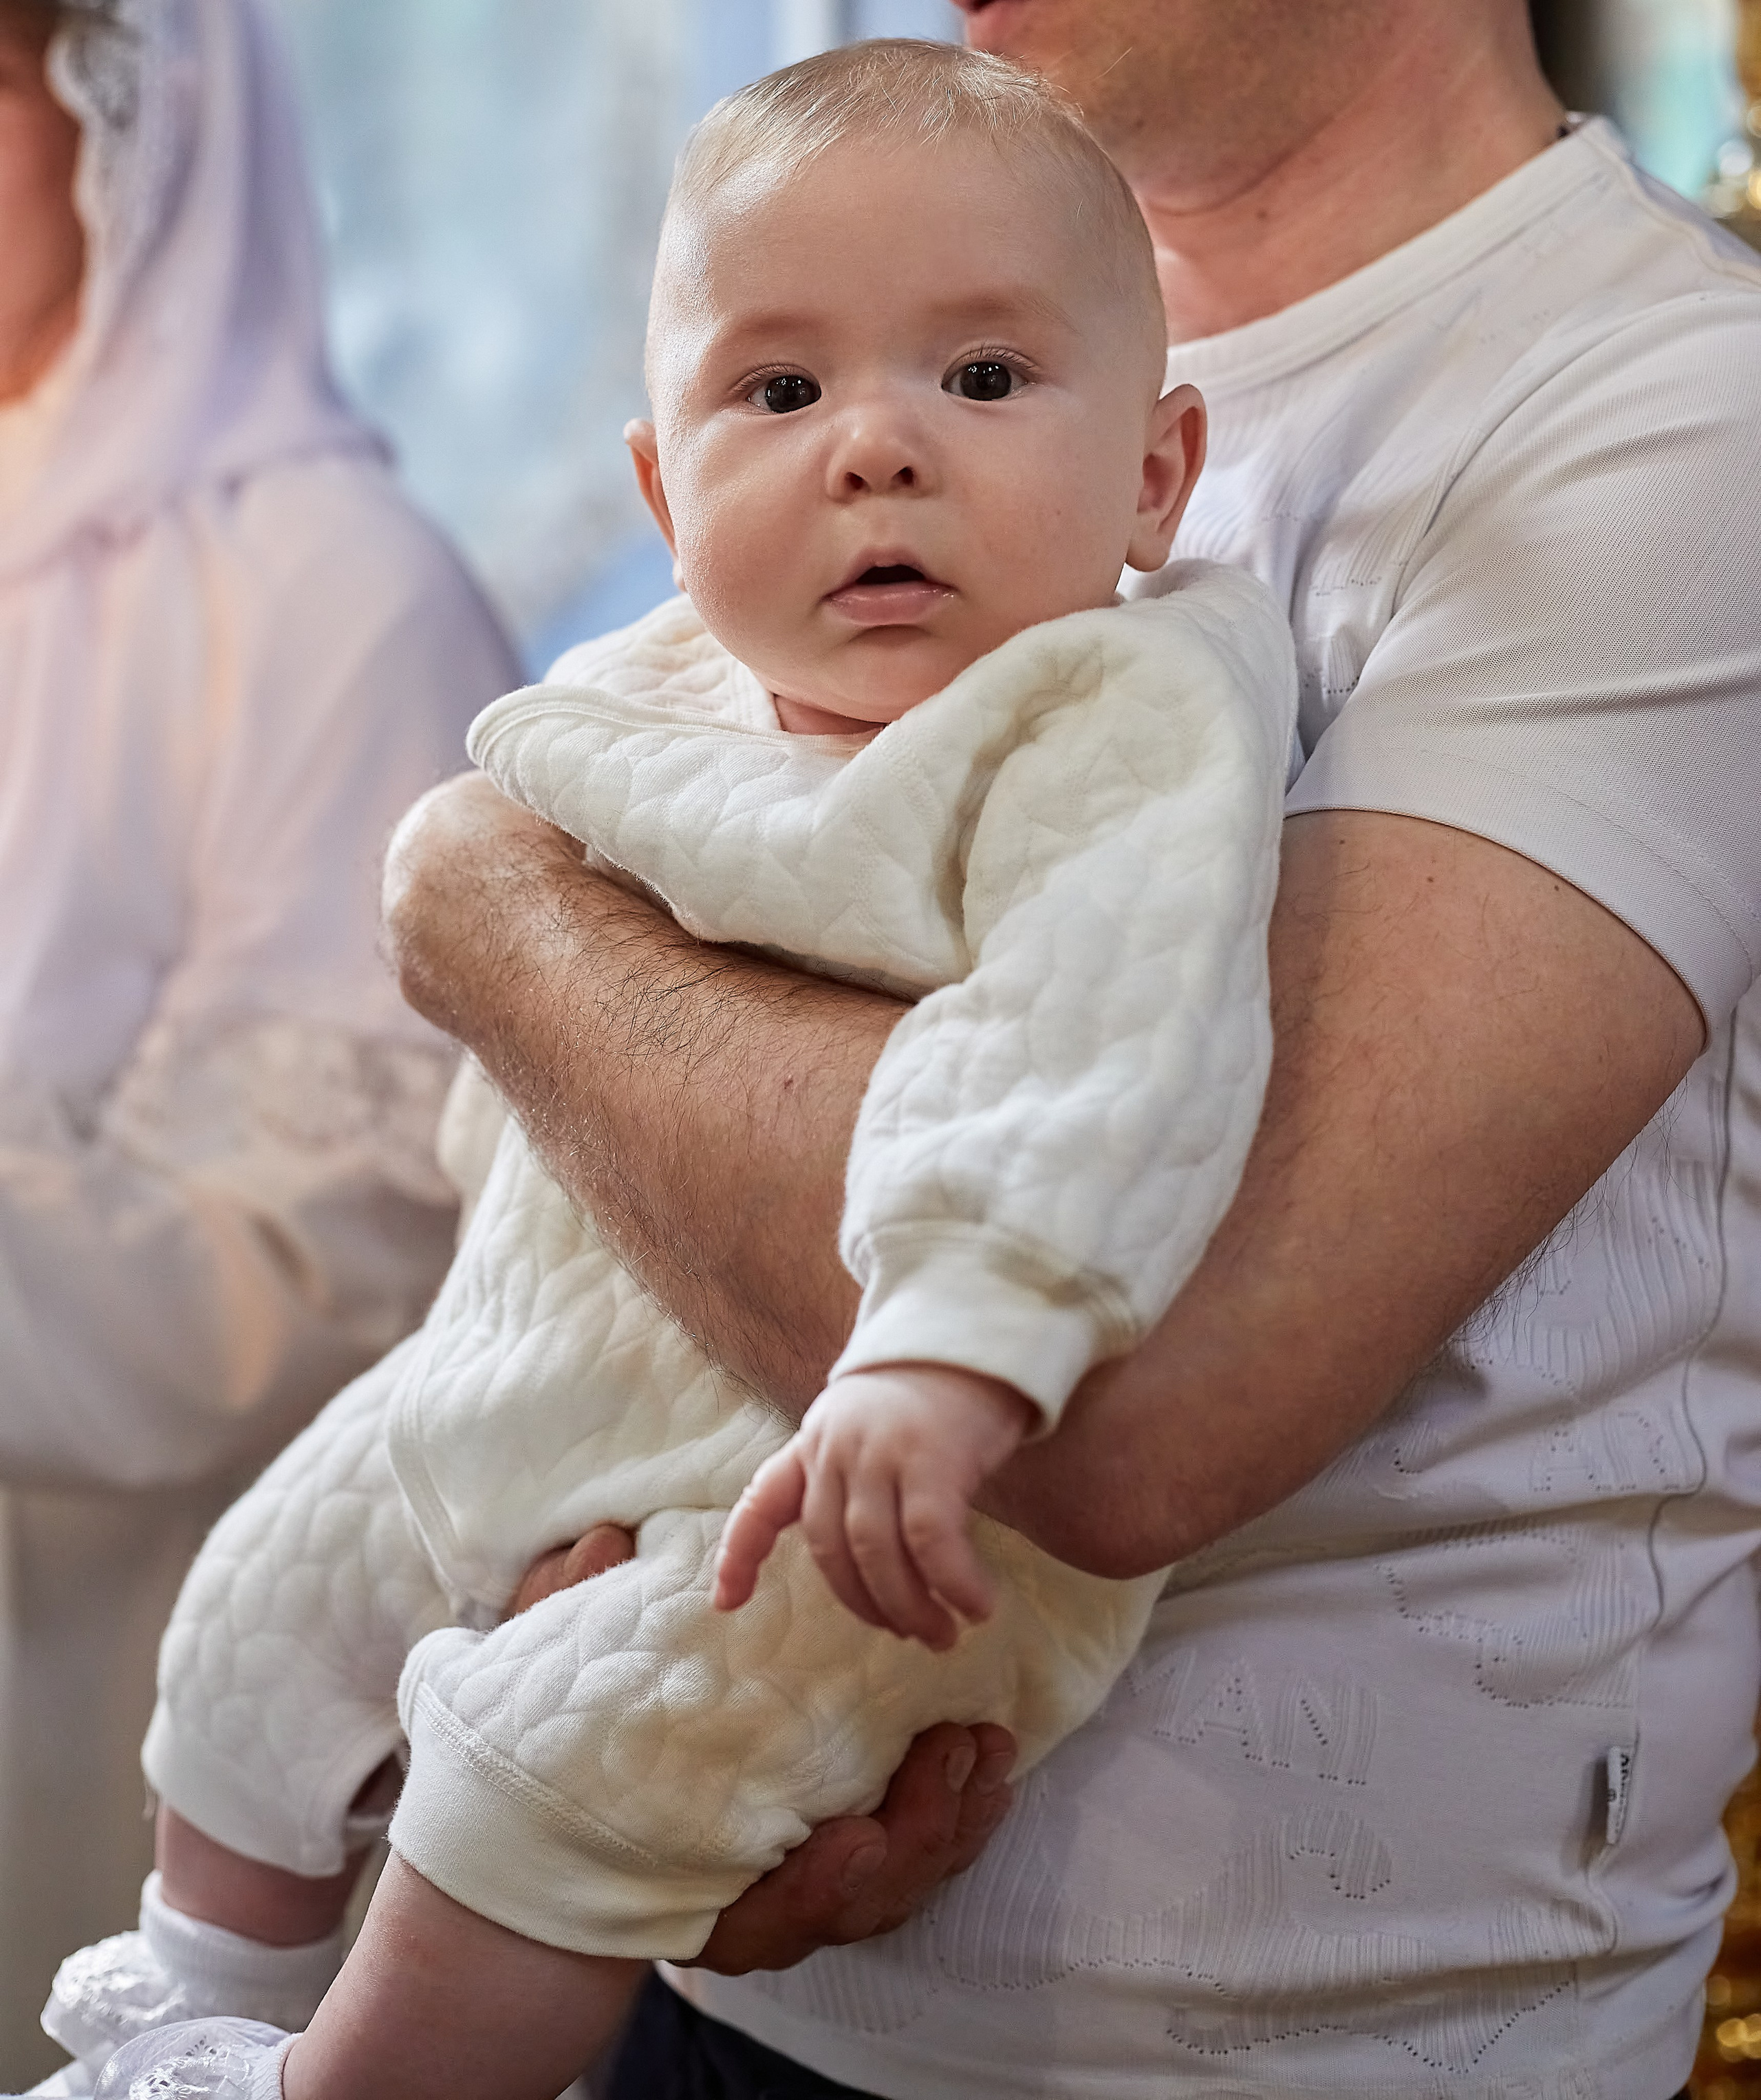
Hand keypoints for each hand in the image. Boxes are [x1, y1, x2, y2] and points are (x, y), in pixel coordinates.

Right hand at [503, 1529, 1016, 1974]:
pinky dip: (960, 1820)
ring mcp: (811, 1898)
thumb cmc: (567, 1757)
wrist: (575, 1833)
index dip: (817, 1891)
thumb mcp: (554, 1682)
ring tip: (984, 1748)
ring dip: (953, 1820)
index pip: (765, 1920)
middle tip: (951, 1756)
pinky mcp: (856, 1867)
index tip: (854, 1841)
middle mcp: (757, 1912)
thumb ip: (573, 1617)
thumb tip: (602, 1539)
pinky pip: (922, 1861)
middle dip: (917, 1835)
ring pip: (902, 1886)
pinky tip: (988, 1768)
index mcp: (686, 1895)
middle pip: (859, 1905)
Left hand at [714, 1364, 1035, 1648]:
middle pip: (831, 1548)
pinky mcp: (934, 1460)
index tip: (727, 1603)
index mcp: (816, 1440)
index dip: (740, 1555)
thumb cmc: (936, 1390)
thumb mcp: (871, 1424)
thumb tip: (867, 1559)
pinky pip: (931, 1543)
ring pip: (878, 1555)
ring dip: (910, 1608)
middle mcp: (838, 1447)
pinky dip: (952, 1584)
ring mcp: (883, 1453)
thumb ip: (853, 1474)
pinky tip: (975, 1605)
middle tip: (908, 1633)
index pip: (763, 1501)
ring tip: (942, 1634)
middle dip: (867, 1604)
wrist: (982, 1328)